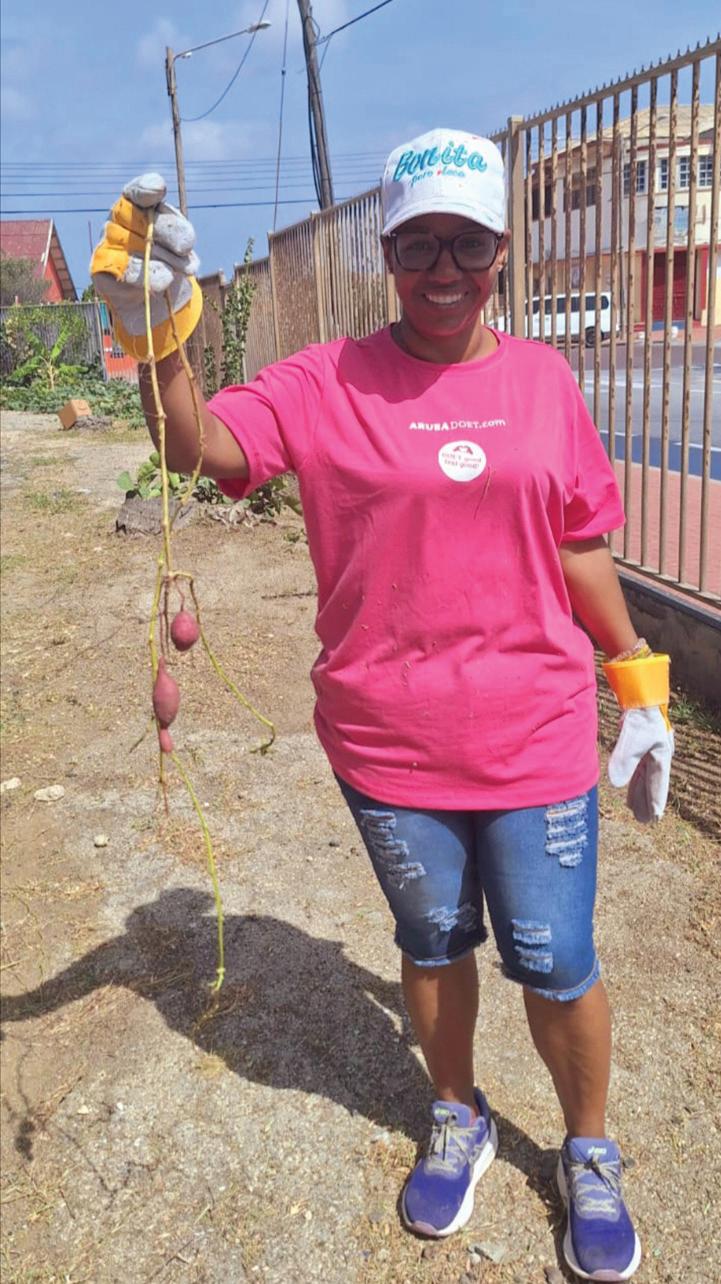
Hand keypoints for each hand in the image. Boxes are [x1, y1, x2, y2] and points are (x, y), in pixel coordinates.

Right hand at [90, 173, 202, 360]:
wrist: (153, 298)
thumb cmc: (170, 262)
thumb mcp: (182, 245)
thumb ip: (182, 238)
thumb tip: (182, 246)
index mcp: (138, 205)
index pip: (138, 191)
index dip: (146, 188)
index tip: (159, 189)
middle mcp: (118, 219)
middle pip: (143, 219)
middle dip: (170, 234)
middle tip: (186, 249)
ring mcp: (107, 241)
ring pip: (133, 243)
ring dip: (163, 260)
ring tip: (178, 271)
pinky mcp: (101, 267)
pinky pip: (125, 270)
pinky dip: (148, 276)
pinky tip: (162, 280)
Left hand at [607, 706, 674, 822]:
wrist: (640, 700)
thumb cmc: (640, 718)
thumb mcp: (632, 740)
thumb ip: (624, 761)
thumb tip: (616, 784)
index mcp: (661, 758)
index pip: (658, 784)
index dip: (655, 800)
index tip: (654, 816)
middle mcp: (657, 758)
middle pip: (652, 785)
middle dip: (648, 802)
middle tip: (645, 821)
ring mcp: (649, 754)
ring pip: (645, 780)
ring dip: (641, 795)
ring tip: (637, 811)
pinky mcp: (640, 750)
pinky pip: (638, 772)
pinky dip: (635, 783)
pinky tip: (628, 791)